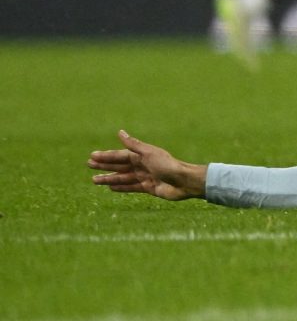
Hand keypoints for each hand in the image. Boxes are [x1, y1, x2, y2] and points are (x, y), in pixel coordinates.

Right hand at [90, 131, 205, 200]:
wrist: (182, 181)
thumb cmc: (167, 165)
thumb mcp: (148, 153)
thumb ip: (133, 145)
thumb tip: (120, 132)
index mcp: (142, 155)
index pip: (120, 155)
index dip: (106, 156)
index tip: (92, 156)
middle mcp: (142, 165)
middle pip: (119, 166)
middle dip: (105, 165)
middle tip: (89, 165)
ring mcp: (145, 177)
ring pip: (123, 177)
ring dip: (109, 178)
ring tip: (94, 180)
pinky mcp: (148, 187)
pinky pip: (131, 187)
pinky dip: (121, 187)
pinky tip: (110, 187)